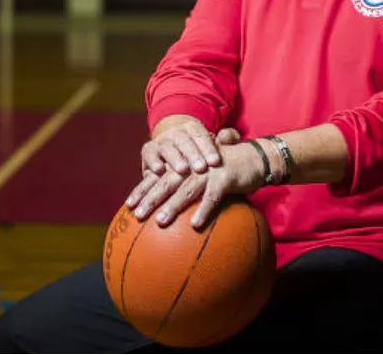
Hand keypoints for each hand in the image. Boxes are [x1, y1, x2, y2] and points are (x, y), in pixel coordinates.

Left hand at [126, 140, 264, 229]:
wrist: (254, 158)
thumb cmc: (225, 171)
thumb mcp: (203, 176)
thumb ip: (187, 188)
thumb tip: (166, 210)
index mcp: (184, 166)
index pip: (158, 177)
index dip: (143, 189)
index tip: (128, 205)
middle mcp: (192, 166)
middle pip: (167, 182)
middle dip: (150, 198)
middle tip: (137, 214)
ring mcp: (208, 171)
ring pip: (187, 189)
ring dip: (173, 205)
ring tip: (160, 221)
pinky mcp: (225, 178)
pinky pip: (213, 197)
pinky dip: (204, 210)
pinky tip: (195, 224)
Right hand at [141, 116, 239, 176]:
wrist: (172, 147)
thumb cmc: (199, 151)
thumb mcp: (214, 143)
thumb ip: (228, 137)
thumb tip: (226, 136)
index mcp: (192, 127)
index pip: (201, 135)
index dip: (208, 148)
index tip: (216, 162)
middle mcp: (175, 132)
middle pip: (184, 140)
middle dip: (193, 154)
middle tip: (201, 168)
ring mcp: (161, 141)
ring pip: (167, 147)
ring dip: (174, 159)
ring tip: (183, 170)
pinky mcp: (148, 151)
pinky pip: (148, 154)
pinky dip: (152, 161)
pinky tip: (159, 170)